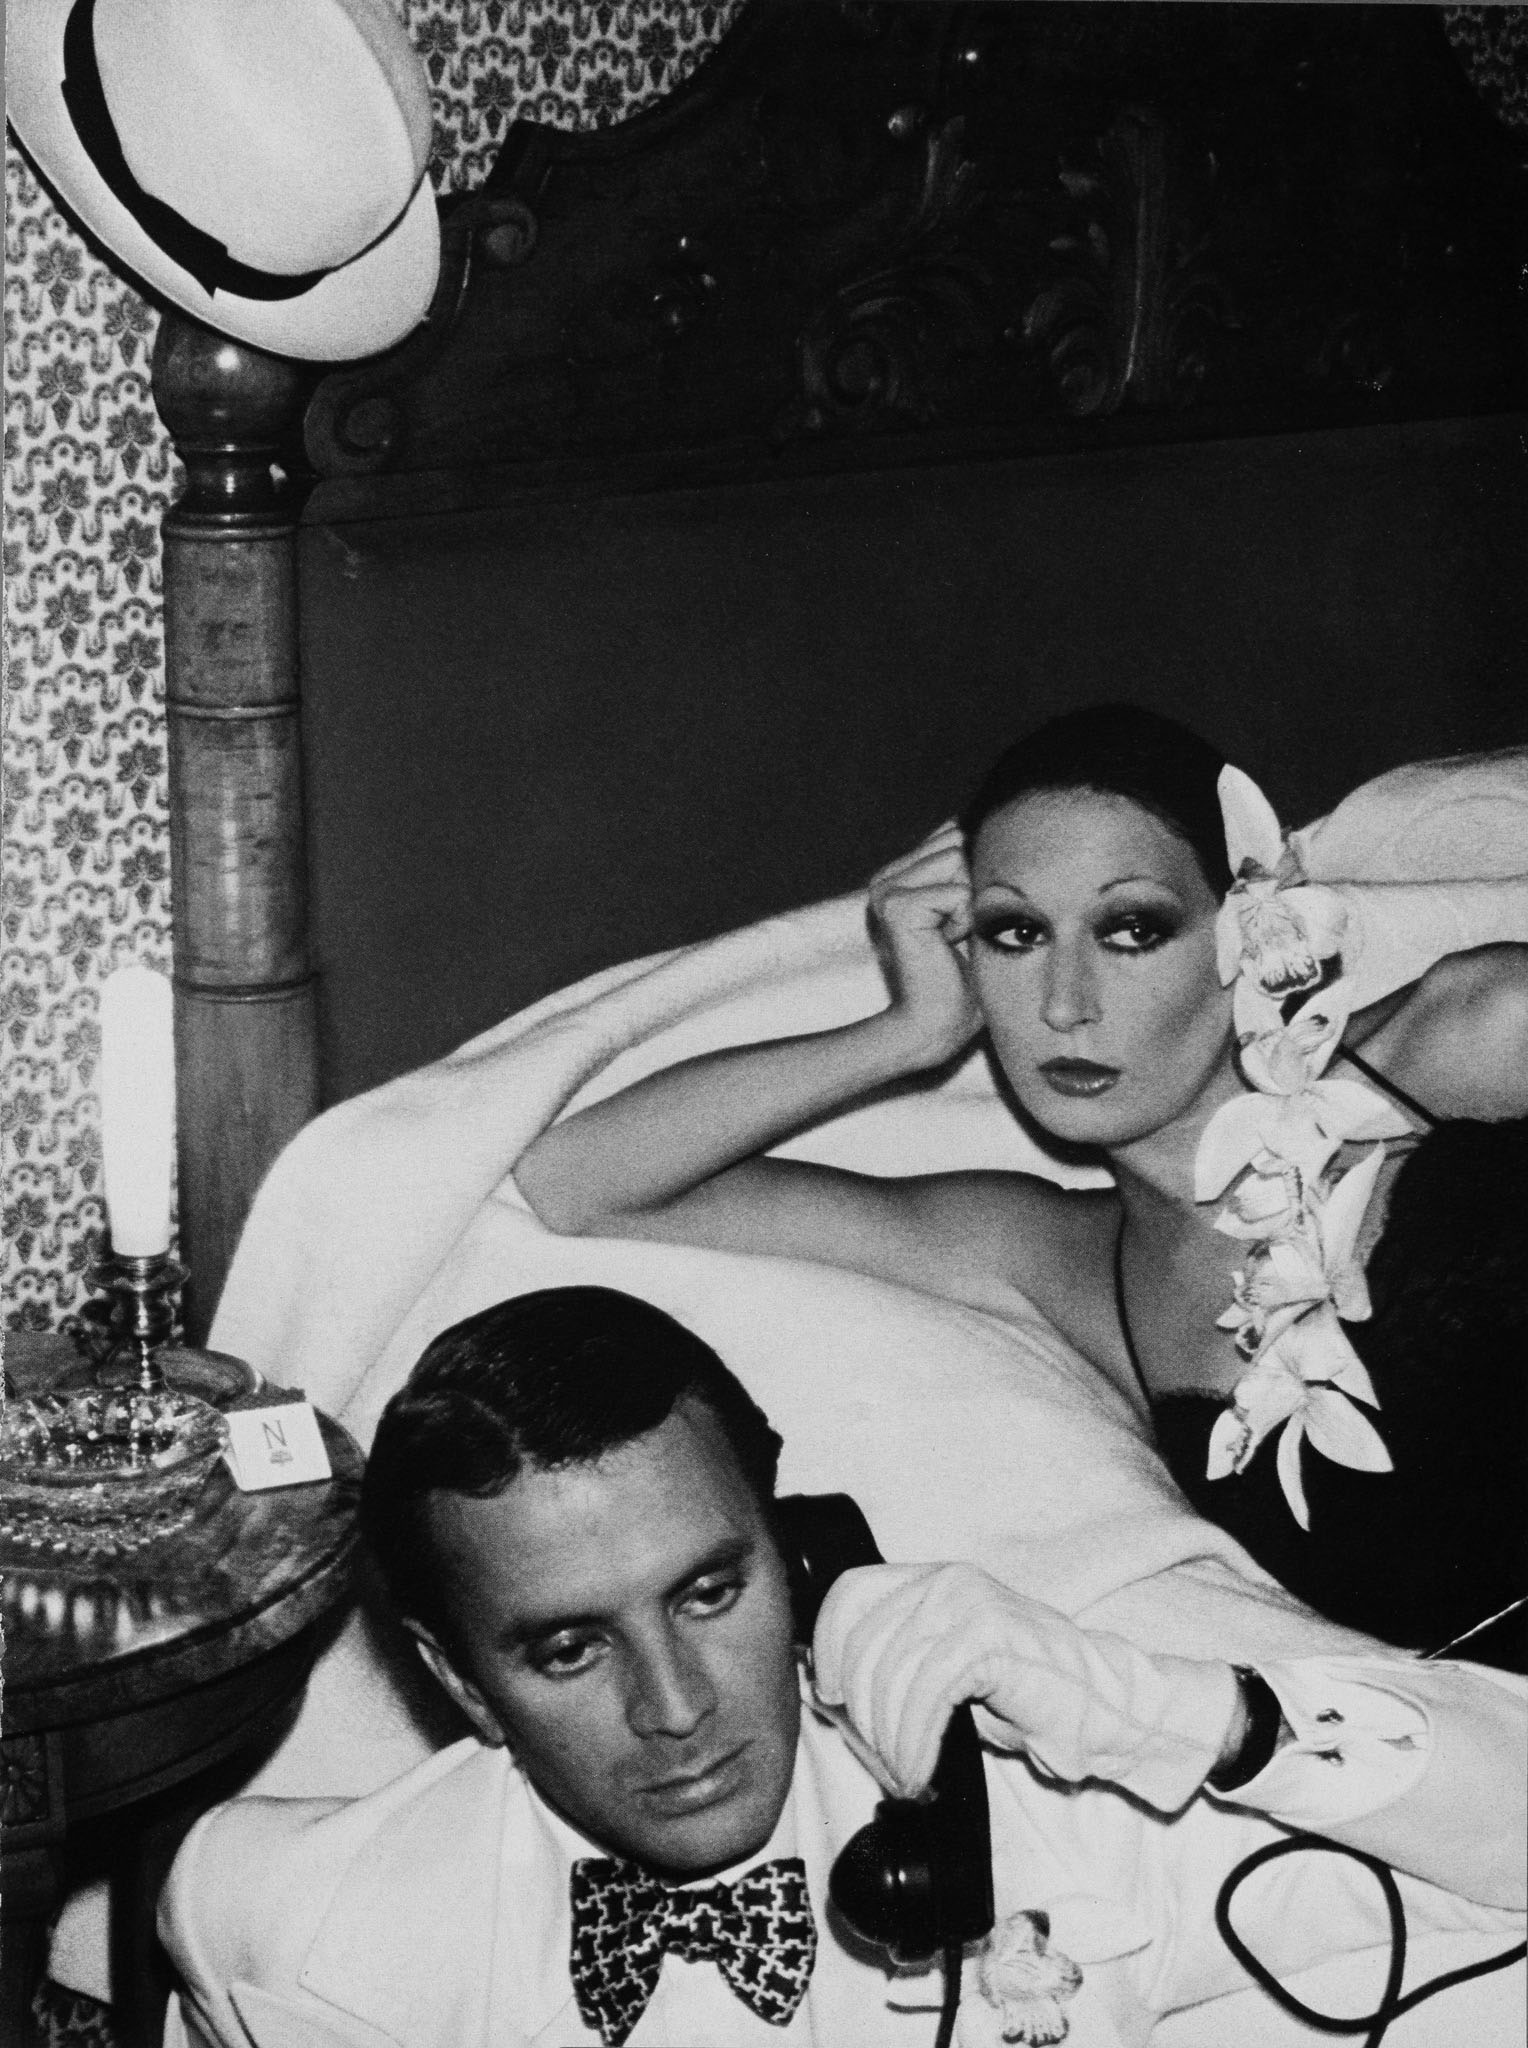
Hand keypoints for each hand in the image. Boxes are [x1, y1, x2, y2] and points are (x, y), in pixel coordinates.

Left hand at [812, 1563, 1240, 1813]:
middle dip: (859, 1713)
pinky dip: (914, 1743)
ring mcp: (967, 1603)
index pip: (848, 1594)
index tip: (831, 1701)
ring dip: (888, 1740)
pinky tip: (922, 1772)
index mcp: (930, 1579)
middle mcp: (944, 1579)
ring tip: (905, 1775)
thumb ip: (899, 1662)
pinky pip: (925, 1694)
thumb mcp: (948, 1669)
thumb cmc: (1023, 1696)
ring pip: (890, 1674)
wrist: (1103, 1706)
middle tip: (876, 1760)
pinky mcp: (987, 1637)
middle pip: (862, 1642)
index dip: (828, 1648)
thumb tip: (829, 1690)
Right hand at [867, 824, 980, 1065]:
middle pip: (958, 841)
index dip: (975, 868)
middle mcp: (887, 874)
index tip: (964, 914)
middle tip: (958, 928)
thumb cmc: (965, 972)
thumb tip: (991, 822)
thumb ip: (971, 864)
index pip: (954, 831)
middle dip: (973, 884)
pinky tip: (948, 944)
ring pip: (957, 860)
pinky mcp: (896, 907)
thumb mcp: (973, 906)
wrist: (937, 1024)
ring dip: (970, 902)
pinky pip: (957, 892)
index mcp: (901, 870)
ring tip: (953, 935)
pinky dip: (965, 920)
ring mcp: (886, 888)